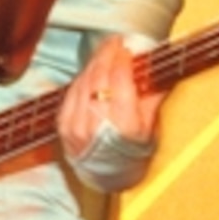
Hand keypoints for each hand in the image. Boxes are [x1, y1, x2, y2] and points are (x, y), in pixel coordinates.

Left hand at [57, 36, 160, 161]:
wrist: (108, 178)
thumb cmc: (133, 153)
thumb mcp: (151, 128)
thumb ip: (153, 95)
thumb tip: (155, 66)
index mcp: (124, 126)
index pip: (119, 79)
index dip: (123, 58)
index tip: (128, 45)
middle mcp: (97, 125)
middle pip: (100, 76)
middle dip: (108, 53)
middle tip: (116, 41)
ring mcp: (77, 126)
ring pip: (84, 81)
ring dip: (95, 62)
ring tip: (106, 52)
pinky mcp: (63, 126)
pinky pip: (72, 92)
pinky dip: (83, 78)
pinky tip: (92, 71)